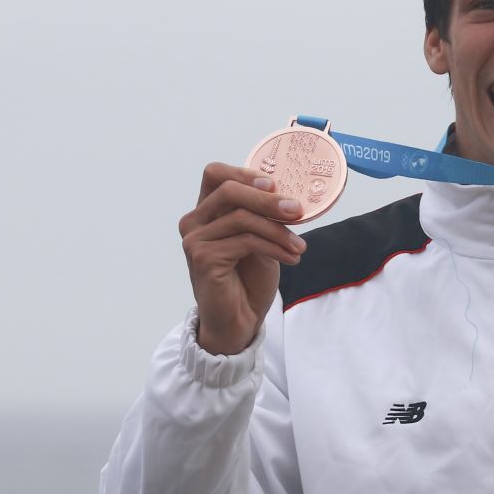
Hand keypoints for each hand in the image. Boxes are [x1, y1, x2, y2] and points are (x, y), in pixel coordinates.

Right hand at [179, 163, 307, 354]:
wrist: (239, 320)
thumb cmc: (248, 279)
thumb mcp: (260, 238)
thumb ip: (262, 215)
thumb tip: (287, 195)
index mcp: (206, 211)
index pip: (215, 173)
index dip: (245, 174)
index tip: (276, 185)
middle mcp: (194, 222)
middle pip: (228, 191)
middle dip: (267, 199)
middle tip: (297, 210)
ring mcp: (194, 240)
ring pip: (242, 218)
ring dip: (278, 230)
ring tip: (300, 245)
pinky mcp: (203, 258)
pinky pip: (246, 241)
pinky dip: (275, 247)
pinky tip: (292, 257)